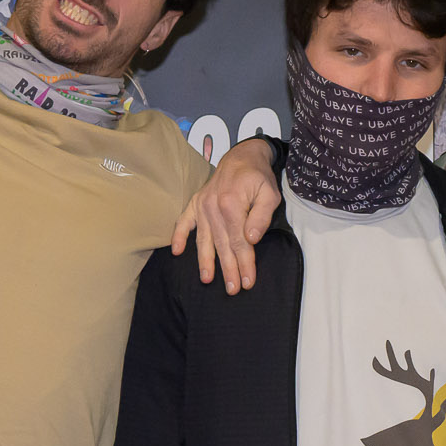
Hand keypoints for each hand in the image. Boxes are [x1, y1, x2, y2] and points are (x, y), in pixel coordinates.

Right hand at [171, 138, 279, 293]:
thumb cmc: (258, 177)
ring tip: (207, 279)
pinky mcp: (195, 203)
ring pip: (204, 239)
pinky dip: (178, 236)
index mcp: (232, 204)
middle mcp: (213, 207)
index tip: (248, 281)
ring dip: (205, 261)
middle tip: (232, 288)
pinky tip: (176, 252)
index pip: (239, 241)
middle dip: (228, 269)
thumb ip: (262, 216)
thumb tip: (251, 238)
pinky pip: (184, 222)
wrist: (242, 156)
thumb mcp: (270, 193)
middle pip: (222, 245)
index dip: (245, 263)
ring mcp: (202, 206)